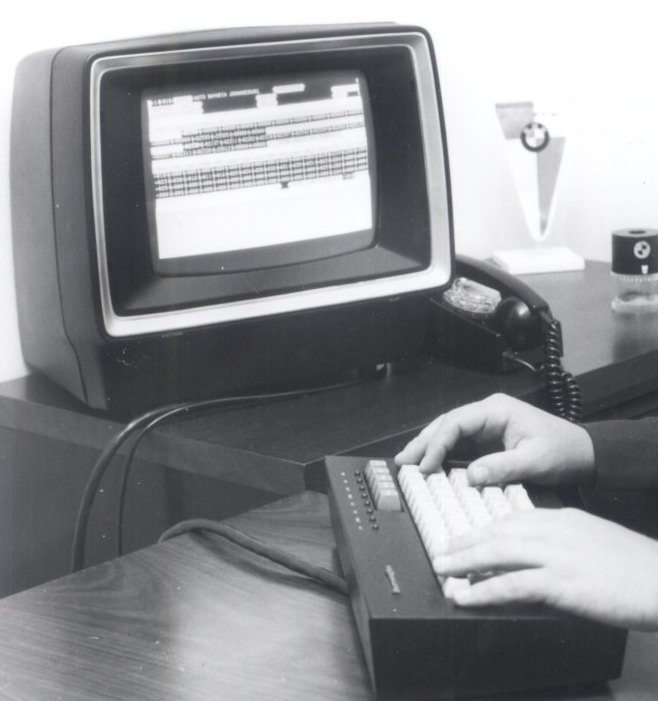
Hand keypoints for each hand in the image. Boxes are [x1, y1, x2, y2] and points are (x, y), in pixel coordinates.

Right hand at [394, 393, 594, 486]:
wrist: (583, 454)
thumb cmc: (564, 451)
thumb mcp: (534, 461)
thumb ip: (502, 467)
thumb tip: (471, 476)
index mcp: (497, 410)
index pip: (456, 422)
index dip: (437, 443)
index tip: (426, 464)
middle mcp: (488, 413)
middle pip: (446, 424)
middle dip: (423, 442)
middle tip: (403, 460)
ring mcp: (486, 425)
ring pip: (449, 433)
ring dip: (429, 447)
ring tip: (408, 461)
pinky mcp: (487, 439)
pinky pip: (459, 444)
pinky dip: (442, 454)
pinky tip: (430, 464)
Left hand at [433, 507, 657, 630]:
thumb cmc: (637, 567)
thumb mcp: (595, 543)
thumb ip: (565, 545)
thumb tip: (539, 561)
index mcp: (563, 519)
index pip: (513, 519)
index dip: (484, 529)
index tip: (466, 536)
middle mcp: (554, 530)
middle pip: (498, 531)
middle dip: (466, 541)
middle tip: (442, 550)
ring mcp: (556, 554)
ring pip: (498, 552)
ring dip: (464, 561)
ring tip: (442, 569)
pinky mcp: (561, 581)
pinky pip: (513, 584)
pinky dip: (485, 590)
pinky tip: (467, 596)